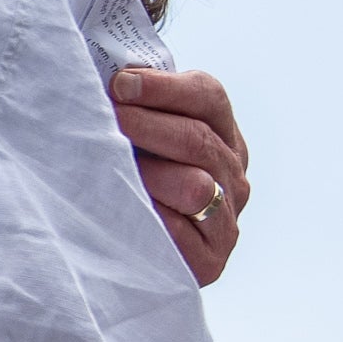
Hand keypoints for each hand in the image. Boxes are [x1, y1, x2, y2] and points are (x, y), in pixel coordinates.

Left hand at [111, 66, 246, 284]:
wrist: (127, 252)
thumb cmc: (127, 178)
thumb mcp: (138, 135)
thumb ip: (136, 105)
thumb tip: (114, 80)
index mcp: (222, 134)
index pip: (208, 96)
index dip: (164, 88)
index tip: (120, 85)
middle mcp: (233, 175)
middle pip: (199, 140)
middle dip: (148, 125)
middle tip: (109, 119)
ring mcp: (227, 220)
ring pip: (196, 187)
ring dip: (151, 174)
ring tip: (113, 169)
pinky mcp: (211, 261)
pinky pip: (182, 234)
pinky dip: (151, 218)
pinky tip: (123, 209)